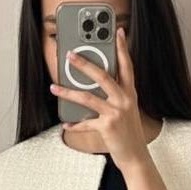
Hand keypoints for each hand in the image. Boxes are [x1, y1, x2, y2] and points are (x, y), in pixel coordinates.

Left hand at [49, 27, 149, 170]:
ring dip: (68, 92)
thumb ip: (115, 96)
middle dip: (84, 63)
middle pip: (103, 75)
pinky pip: (85, 123)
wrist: (136, 157)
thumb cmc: (128, 133)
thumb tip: (92, 85)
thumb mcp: (126, 110)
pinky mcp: (107, 127)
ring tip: (55, 87)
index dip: (123, 48)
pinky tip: (65, 123)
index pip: (127, 65)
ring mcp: (116, 113)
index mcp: (130, 93)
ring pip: (88, 97)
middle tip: (70, 54)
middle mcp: (124, 100)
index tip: (118, 32)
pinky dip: (74, 124)